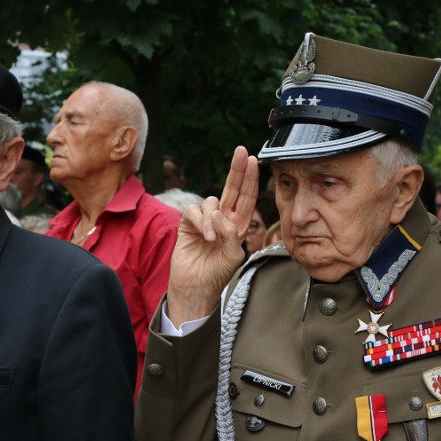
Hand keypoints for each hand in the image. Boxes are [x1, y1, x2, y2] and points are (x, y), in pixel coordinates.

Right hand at [166, 146, 258, 325]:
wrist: (195, 288)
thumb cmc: (217, 275)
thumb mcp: (234, 255)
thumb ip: (231, 233)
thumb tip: (219, 213)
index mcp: (237, 226)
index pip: (246, 198)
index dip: (250, 179)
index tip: (253, 160)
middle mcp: (222, 220)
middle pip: (231, 189)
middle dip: (237, 170)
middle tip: (241, 152)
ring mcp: (204, 221)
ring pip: (211, 202)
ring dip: (213, 218)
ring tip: (212, 239)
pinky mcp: (188, 224)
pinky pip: (194, 211)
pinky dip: (200, 221)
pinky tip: (203, 235)